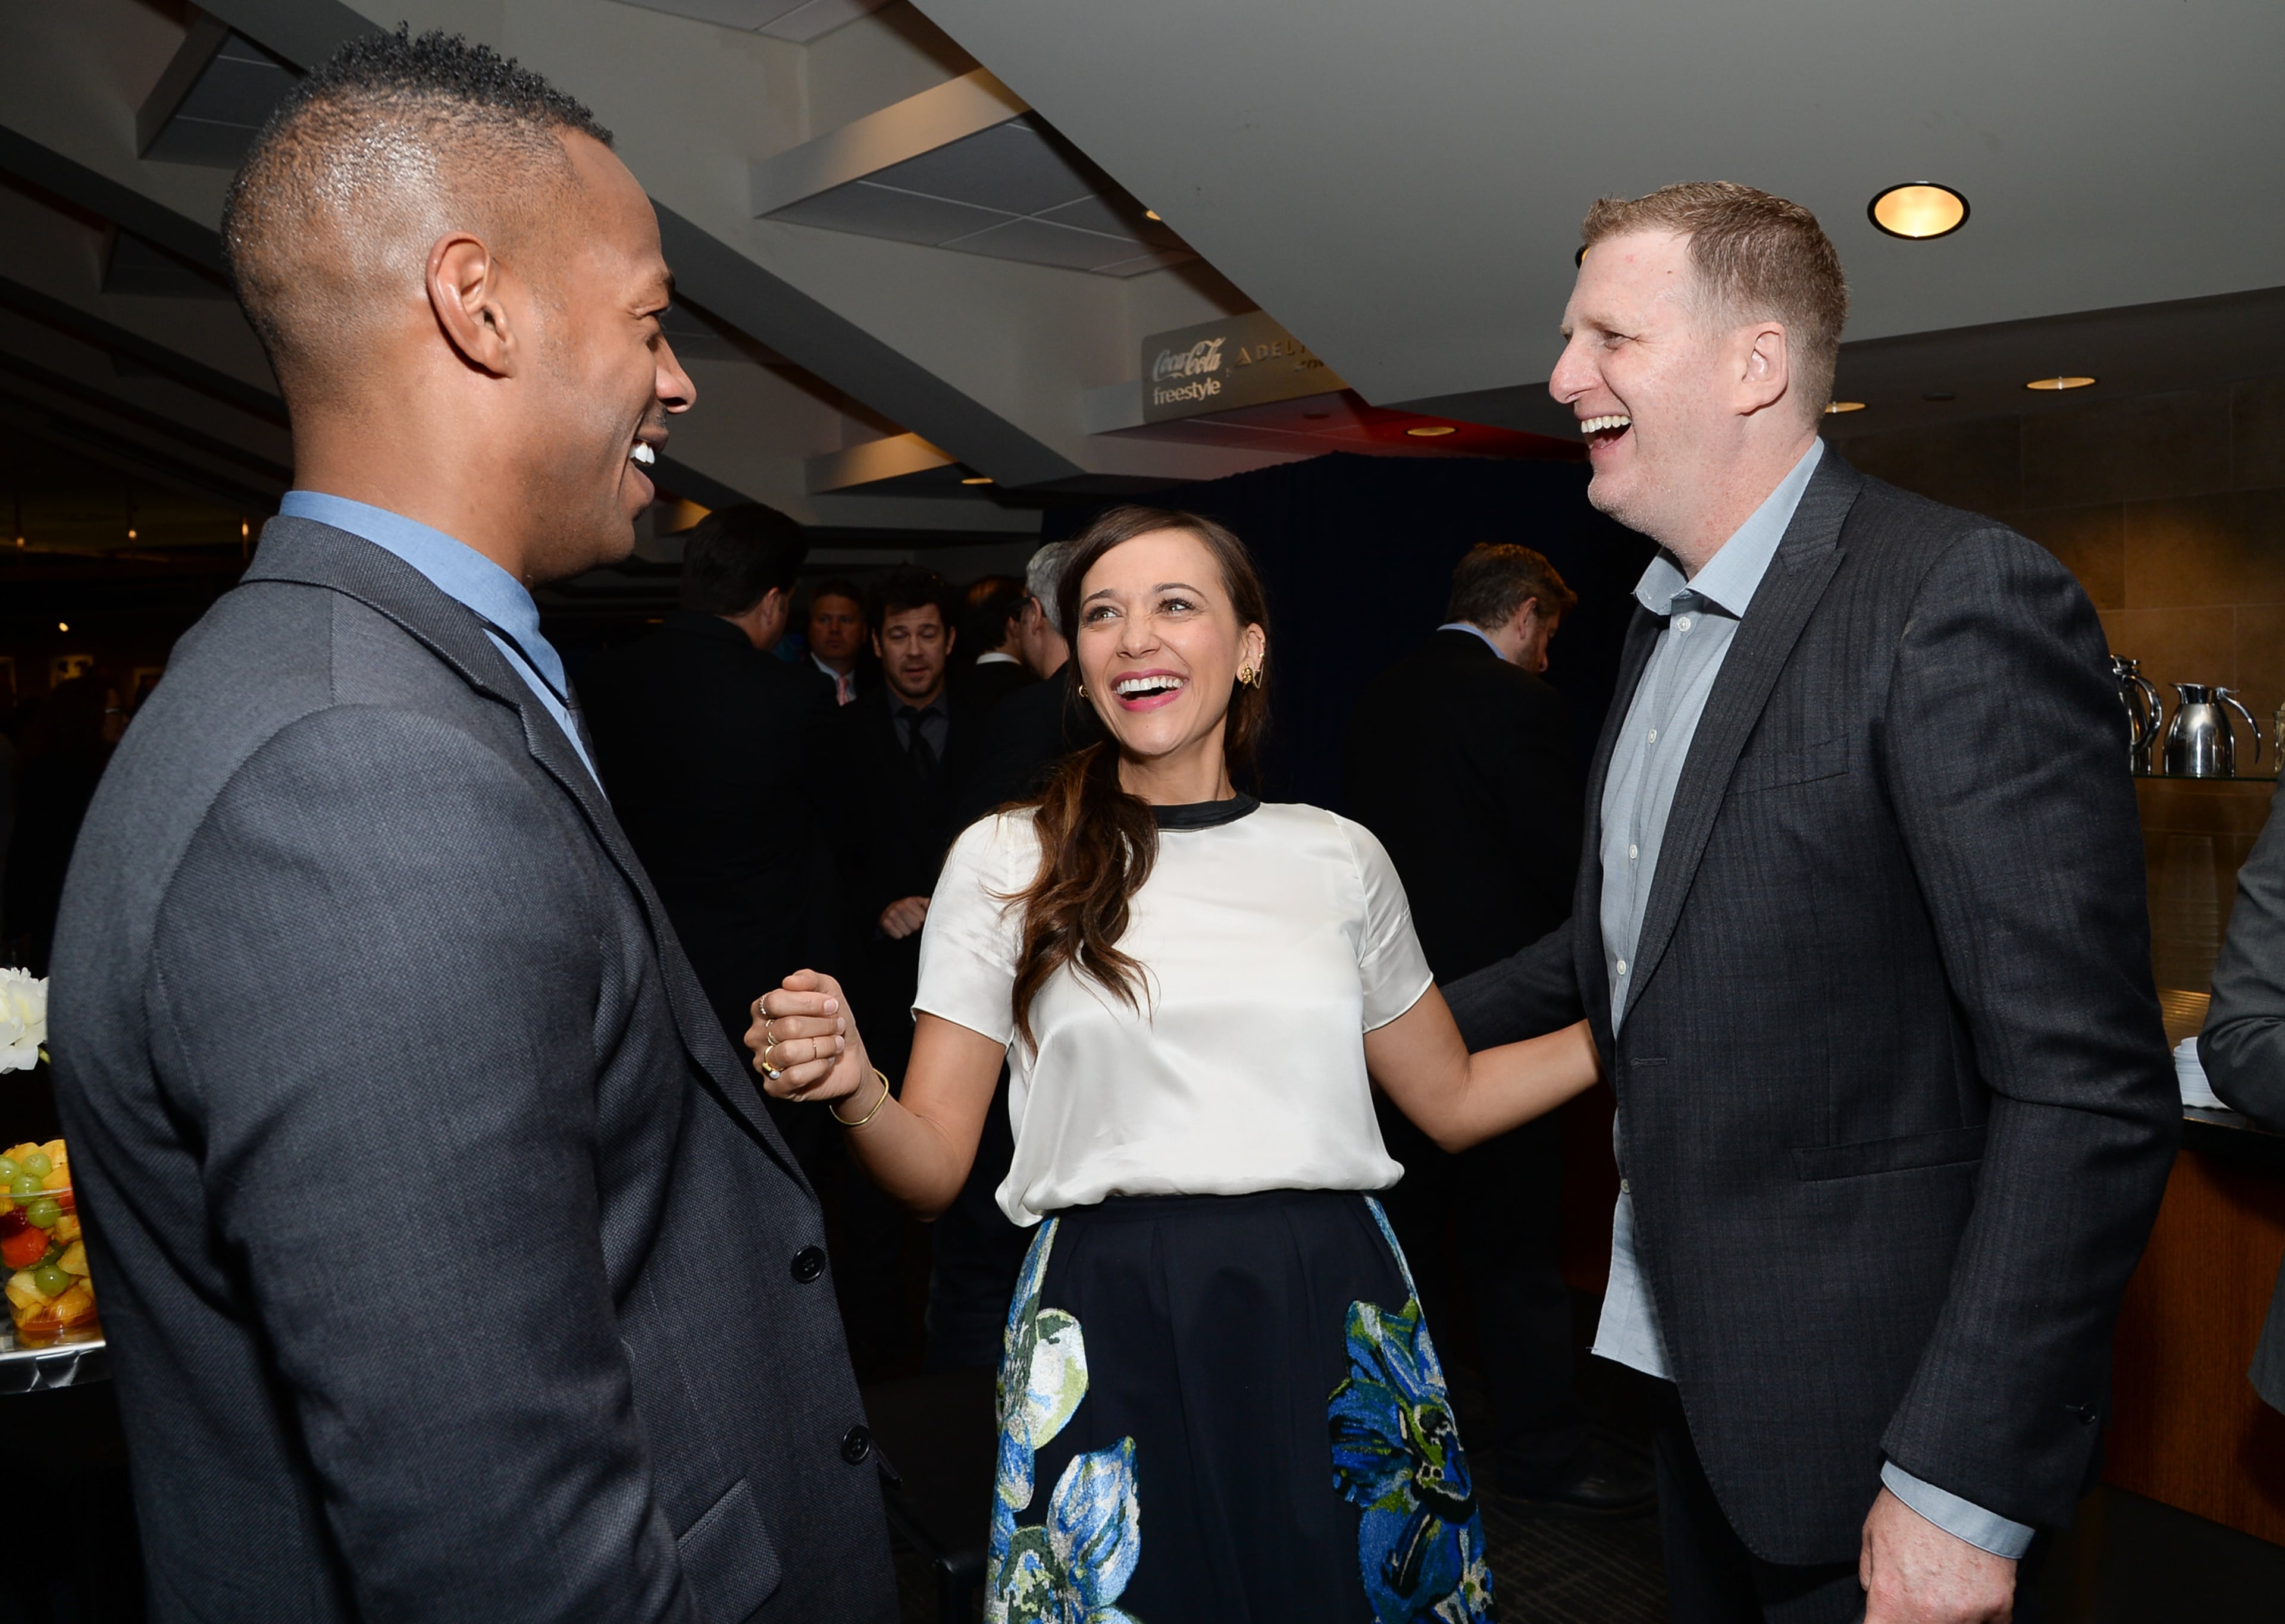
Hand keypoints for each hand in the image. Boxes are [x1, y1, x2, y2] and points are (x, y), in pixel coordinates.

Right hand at [746, 971, 870, 1103]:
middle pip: (787, 1027)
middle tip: (838, 1027)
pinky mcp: (774, 1087)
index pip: (775, 1001)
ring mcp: (762, 1063)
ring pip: (790, 1052)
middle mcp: (756, 1036)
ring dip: (823, 1046)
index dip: (809, 1003)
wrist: (848, 1058)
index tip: (833, 1006)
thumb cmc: (833, 1023)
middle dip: (822, 1025)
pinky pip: (794, 1076)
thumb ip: (810, 979)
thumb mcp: (828, 993)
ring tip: (836, 1044)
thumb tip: (789, 981)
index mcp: (762, 1011)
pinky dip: (818, 1067)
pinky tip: (827, 1062)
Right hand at [878, 896, 929, 939]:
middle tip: (913, 925)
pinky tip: (899, 930)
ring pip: (906, 932)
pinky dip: (899, 936)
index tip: (920, 921)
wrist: (889, 912)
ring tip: (906, 927)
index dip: (923, 922)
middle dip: (915, 928)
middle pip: (915, 926)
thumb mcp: (919, 904)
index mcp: (910, 901)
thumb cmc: (908, 909)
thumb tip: (940, 908)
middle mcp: (899, 906)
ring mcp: (891, 914)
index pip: (922, 918)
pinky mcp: (884, 923)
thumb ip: (929, 905)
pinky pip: (897, 936)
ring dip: (907, 932)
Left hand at [1860, 1486, 2015, 1622]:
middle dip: (1916, 1615)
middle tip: (1922, 1592)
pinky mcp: (1999, 1606)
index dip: (1883, 1620)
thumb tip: (1874, 1595)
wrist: (1957, 1484)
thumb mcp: (1872, 1536)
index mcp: (1891, 1600)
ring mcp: (1966, 1615)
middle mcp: (1927, 1616)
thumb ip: (1871, 1575)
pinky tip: (1973, 1588)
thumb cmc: (1910, 1505)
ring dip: (1950, 1615)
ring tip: (1946, 1586)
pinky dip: (1983, 1613)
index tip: (1888, 1613)